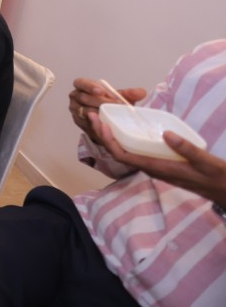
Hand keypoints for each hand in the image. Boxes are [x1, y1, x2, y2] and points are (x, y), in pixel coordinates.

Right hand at [70, 78, 146, 141]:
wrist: (104, 117)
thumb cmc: (109, 102)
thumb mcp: (119, 96)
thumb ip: (129, 94)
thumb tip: (141, 92)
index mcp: (82, 86)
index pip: (81, 83)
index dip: (89, 86)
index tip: (101, 91)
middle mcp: (75, 97)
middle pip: (85, 98)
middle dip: (101, 102)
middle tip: (115, 106)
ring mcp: (75, 110)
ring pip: (85, 112)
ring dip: (99, 114)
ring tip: (113, 115)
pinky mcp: (78, 122)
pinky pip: (86, 123)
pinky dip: (97, 123)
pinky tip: (106, 124)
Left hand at [89, 111, 225, 204]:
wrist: (224, 190)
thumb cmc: (216, 177)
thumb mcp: (205, 162)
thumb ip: (187, 149)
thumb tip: (166, 134)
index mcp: (157, 168)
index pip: (122, 156)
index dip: (107, 140)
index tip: (99, 123)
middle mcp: (151, 168)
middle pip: (119, 152)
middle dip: (103, 135)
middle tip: (93, 115)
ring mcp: (155, 166)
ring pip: (126, 152)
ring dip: (112, 136)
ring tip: (103, 118)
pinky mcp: (160, 164)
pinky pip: (136, 152)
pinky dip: (125, 139)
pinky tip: (125, 127)